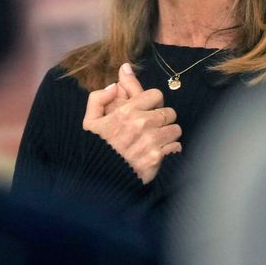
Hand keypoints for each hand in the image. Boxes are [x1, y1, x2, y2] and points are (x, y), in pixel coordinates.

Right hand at [83, 63, 180, 183]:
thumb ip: (99, 98)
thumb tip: (115, 85)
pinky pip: (176, 146)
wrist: (98, 179)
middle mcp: (141, 123)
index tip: (148, 109)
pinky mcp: (157, 157)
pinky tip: (160, 151)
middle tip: (153, 125)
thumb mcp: (89, 122)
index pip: (156, 94)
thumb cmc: (95, 149)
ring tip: (157, 139)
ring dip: (168, 133)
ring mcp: (151, 141)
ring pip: (175, 129)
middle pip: (169, 112)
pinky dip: (171, 149)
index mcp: (126, 111)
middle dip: (162, 117)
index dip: (154, 101)